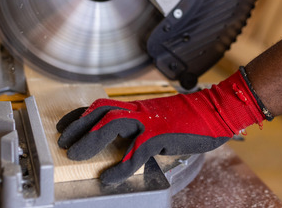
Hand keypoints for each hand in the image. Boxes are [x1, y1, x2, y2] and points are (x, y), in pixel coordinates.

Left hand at [56, 70, 265, 183]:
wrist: (219, 110)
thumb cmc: (196, 117)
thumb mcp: (164, 118)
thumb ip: (146, 126)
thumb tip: (130, 142)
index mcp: (141, 107)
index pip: (104, 105)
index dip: (81, 115)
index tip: (64, 125)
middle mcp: (141, 111)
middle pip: (102, 111)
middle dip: (79, 126)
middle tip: (63, 141)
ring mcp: (151, 122)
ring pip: (112, 125)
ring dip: (91, 140)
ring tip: (76, 155)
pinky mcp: (162, 136)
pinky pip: (136, 152)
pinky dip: (120, 167)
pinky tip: (110, 177)